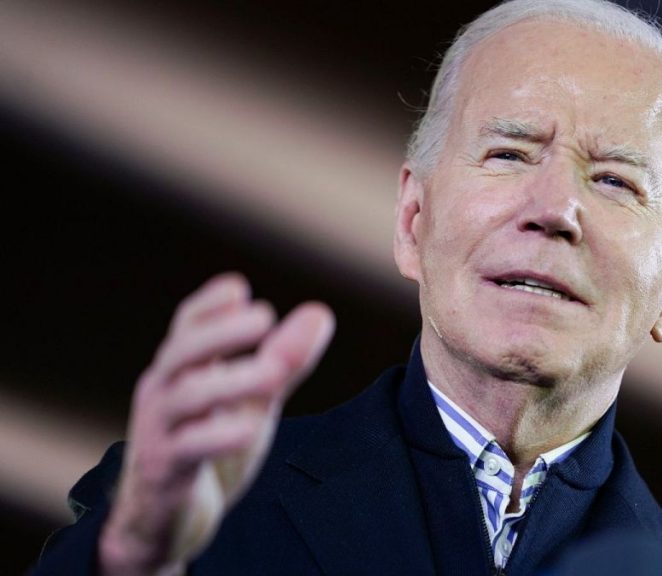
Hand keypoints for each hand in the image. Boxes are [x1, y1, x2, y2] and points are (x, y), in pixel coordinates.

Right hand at [98, 273, 334, 575]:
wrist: (164, 522)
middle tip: (264, 317)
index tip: (239, 288)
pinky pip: (187, 449)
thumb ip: (283, 360)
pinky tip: (249, 429)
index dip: (209, 305)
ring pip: (186, 396)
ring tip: (273, 373)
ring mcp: (159, 431)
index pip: (187, 325)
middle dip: (221, 332)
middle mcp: (163, 392)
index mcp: (182, 370)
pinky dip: (217, 437)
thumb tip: (320, 312)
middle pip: (182, 351)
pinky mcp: (165, 470)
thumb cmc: (208, 447)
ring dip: (231, 381)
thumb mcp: (251, 401)